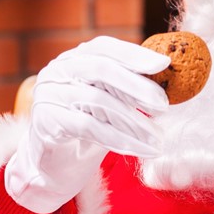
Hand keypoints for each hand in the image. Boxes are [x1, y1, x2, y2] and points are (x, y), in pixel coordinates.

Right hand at [6, 37, 170, 213]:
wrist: (49, 165)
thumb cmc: (84, 130)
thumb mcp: (106, 104)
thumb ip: (126, 89)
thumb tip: (167, 83)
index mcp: (73, 59)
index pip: (104, 48)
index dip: (135, 54)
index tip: (165, 64)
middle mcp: (57, 71)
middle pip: (101, 69)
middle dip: (137, 86)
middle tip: (164, 105)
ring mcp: (48, 94)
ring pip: (98, 101)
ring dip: (134, 121)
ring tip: (157, 137)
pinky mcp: (46, 121)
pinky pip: (90, 127)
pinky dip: (121, 139)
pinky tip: (142, 149)